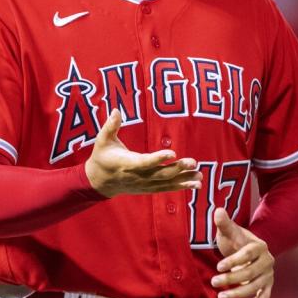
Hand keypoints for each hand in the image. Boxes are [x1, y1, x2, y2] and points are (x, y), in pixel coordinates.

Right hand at [84, 110, 202, 197]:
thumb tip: (116, 110)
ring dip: (183, 180)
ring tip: (199, 176)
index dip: (158, 158)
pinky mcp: (149, 188)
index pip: (144, 162)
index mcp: (126, 163)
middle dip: (177, 168)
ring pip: (166, 183)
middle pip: (160, 174)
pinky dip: (181, 186)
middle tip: (193, 162)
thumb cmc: (102, 157)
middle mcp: (137, 176)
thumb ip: (111, 126)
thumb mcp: (102, 140)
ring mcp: (144, 184)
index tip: (172, 153)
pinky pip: (167, 188)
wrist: (99, 182)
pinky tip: (195, 184)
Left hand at [211, 208, 273, 297]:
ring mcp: (268, 274)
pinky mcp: (267, 286)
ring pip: (255, 286)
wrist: (246, 251)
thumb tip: (218, 211)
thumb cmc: (235, 241)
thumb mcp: (229, 232)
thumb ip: (224, 223)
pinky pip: (265, 296)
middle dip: (231, 279)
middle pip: (250, 272)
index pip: (247, 254)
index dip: (234, 261)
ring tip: (221, 297)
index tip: (219, 266)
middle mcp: (267, 260)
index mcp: (259, 246)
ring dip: (238, 293)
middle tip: (214, 282)